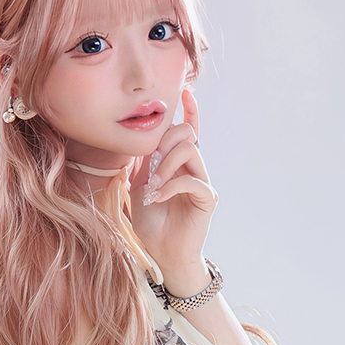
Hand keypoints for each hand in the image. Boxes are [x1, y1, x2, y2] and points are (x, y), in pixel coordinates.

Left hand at [127, 86, 217, 290]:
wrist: (162, 252)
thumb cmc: (152, 222)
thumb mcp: (138, 188)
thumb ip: (141, 165)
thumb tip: (137, 141)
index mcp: (178, 164)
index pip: (188, 131)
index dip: (189, 111)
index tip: (185, 92)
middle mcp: (193, 168)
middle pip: (186, 135)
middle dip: (165, 143)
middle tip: (150, 167)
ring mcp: (202, 182)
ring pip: (189, 152)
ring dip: (165, 166)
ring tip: (152, 187)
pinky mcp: (207, 198)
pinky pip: (192, 180)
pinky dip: (171, 186)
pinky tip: (157, 198)